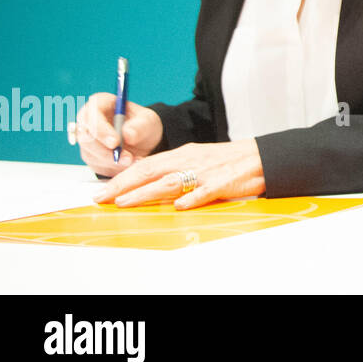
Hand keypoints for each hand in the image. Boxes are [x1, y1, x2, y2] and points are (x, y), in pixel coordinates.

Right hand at [74, 93, 162, 176]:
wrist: (144, 142)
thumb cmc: (143, 125)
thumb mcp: (148, 121)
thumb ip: (140, 126)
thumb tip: (127, 134)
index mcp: (100, 103)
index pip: (92, 114)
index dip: (100, 129)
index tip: (115, 142)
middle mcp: (89, 120)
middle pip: (86, 137)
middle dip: (106, 150)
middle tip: (127, 158)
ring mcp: (87, 139)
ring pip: (90, 153)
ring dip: (112, 161)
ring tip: (133, 161)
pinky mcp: (91, 155)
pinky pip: (97, 164)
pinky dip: (113, 167)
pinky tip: (129, 164)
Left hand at [95, 140, 264, 209]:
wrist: (259, 157)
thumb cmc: (226, 161)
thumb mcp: (196, 159)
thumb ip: (174, 170)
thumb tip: (147, 184)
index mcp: (182, 154)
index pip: (146, 164)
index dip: (122, 177)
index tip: (103, 190)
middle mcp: (189, 161)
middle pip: (151, 171)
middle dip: (123, 185)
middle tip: (102, 197)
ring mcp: (205, 172)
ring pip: (170, 181)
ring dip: (145, 192)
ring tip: (125, 202)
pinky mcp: (222, 183)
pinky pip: (205, 191)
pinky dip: (191, 198)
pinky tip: (179, 207)